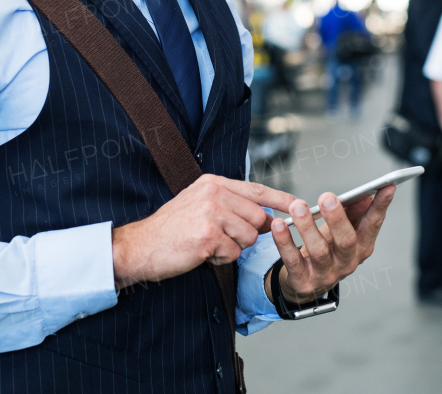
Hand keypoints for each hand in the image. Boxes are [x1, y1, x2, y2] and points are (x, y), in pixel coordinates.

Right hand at [112, 175, 295, 288]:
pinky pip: (233, 253)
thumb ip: (231, 205)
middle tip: (222, 238)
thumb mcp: (199, 204)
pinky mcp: (208, 235)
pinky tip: (202, 253)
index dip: (281, 199)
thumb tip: (265, 218)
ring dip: (233, 248)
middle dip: (247, 235)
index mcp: (213, 183)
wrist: (141, 246)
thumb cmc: (171, 229)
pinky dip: (221, 259)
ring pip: (249, 237)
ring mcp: (211, 213)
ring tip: (208, 244)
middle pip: (258, 218)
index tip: (299, 204)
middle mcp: (214, 193)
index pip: (257, 189)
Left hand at [266, 185, 395, 304]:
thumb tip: (365, 195)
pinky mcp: (303, 282)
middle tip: (327, 197)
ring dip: (307, 226)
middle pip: (346, 240)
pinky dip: (285, 242)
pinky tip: (279, 225)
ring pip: (318, 250)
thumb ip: (353, 213)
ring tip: (298, 207)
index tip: (387, 186)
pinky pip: (293, 261)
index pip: (373, 225)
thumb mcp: (341, 230)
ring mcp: (326, 274)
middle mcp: (347, 263)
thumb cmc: (326, 250)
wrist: (305, 283)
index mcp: (361, 247)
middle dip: (337, 218)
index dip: (380, 207)